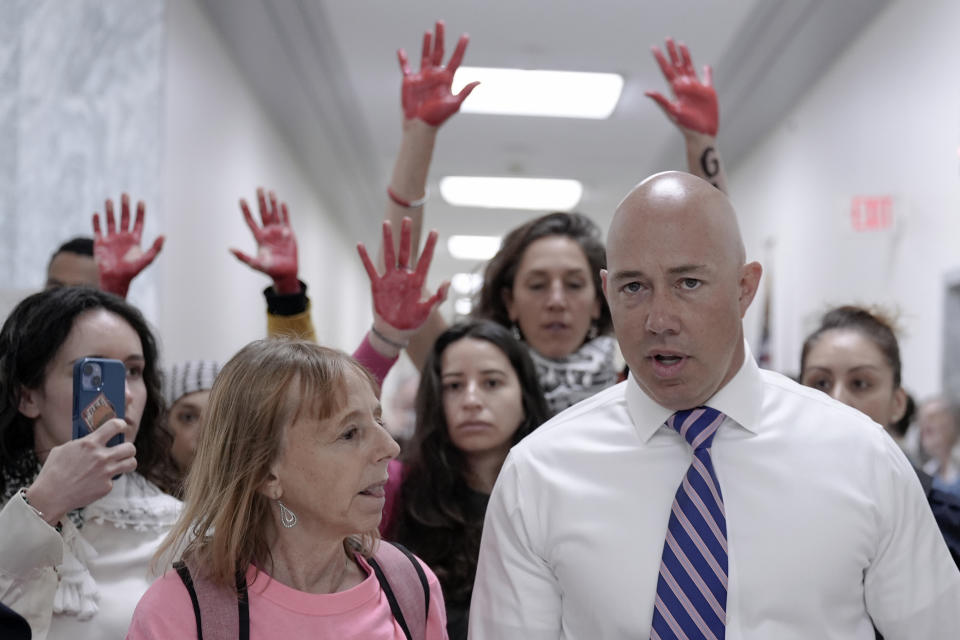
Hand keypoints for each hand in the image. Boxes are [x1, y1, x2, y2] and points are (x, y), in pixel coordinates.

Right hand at [25, 419, 136, 525]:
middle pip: (130, 447)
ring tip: (121, 463)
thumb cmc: (53, 471)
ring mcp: (105, 472)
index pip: (115, 426)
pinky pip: (113, 480)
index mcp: (90, 443)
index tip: (121, 426)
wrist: (50, 496)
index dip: (120, 425)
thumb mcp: (64, 449)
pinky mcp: (106, 487)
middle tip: (123, 450)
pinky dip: (106, 480)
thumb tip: (92, 438)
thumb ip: (81, 443)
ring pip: (131, 463)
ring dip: (127, 462)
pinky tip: (95, 482)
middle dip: (128, 448)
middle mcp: (101, 457)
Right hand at [93, 194, 164, 297]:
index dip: (139, 212)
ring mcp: (111, 239)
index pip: (138, 222)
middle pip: (124, 218)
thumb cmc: (132, 271)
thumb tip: (164, 235)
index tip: (140, 201)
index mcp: (134, 240)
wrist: (116, 279)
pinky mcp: (100, 243)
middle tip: (124, 194)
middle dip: (125, 207)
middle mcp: (123, 237)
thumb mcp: (147, 259)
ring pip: (111, 221)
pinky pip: (98, 230)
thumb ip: (156, 248)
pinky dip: (97, 222)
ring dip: (110, 211)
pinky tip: (97, 214)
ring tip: (109, 200)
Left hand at [230, 188, 299, 294]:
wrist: (286, 273)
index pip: (251, 220)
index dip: (246, 210)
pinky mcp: (289, 233)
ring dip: (273, 203)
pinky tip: (282, 203)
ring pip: (275, 213)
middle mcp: (268, 232)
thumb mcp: (255, 264)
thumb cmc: (270, 270)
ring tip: (271, 192)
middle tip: (259, 188)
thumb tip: (230, 249)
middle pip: (263, 213)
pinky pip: (286, 219)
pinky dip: (284, 211)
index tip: (242, 199)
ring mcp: (278, 232)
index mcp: (259, 237)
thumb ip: (243, 257)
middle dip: (261, 201)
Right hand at [357, 217, 447, 343]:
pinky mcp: (378, 285)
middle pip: (405, 251)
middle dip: (406, 236)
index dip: (430, 246)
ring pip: (388, 255)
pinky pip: (370, 269)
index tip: (435, 231)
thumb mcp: (429, 310)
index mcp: (418, 281)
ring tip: (386, 224)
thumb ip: (439, 296)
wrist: (396, 332)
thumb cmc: (414, 321)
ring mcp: (390, 279)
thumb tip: (448, 281)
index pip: (425, 259)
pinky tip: (359, 245)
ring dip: (388, 240)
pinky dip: (365, 258)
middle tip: (407, 219)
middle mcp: (404, 276)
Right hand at [397, 20, 478, 126]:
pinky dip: (403, 60)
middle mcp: (435, 75)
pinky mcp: (410, 81)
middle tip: (441, 23)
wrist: (421, 125)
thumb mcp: (454, 104)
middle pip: (439, 52)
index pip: (455, 60)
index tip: (465, 36)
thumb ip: (465, 92)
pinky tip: (401, 51)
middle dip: (441, 38)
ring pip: (425, 55)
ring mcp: (422, 76)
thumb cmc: (438, 117)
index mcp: (447, 79)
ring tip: (429, 32)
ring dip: (426, 43)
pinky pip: (406, 67)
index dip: (460, 48)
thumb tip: (479, 82)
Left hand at [645, 38, 717, 135]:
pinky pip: (707, 79)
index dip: (660, 59)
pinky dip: (707, 72)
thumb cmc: (685, 125)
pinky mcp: (708, 92)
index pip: (666, 70)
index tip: (654, 48)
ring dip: (686, 56)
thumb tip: (646, 92)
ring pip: (690, 67)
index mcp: (675, 90)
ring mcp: (696, 88)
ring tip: (681, 44)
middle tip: (667, 38)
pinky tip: (705, 66)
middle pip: (677, 65)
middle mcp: (684, 86)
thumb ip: (661, 100)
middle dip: (672, 52)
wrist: (700, 134)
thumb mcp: (672, 111)